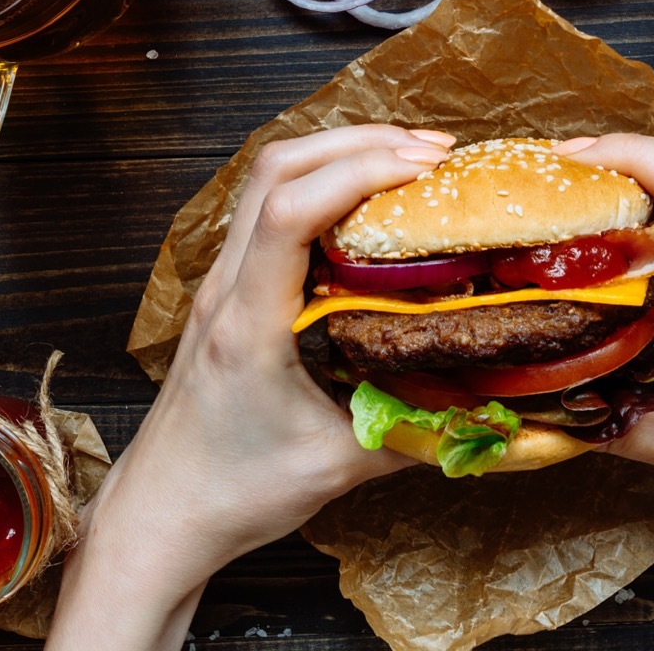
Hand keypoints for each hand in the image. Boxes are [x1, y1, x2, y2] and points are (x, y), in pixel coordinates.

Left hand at [48, 125, 455, 649]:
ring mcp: (221, 285)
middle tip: (434, 152)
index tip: (424, 169)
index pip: (288, 213)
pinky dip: (320, 183)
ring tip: (407, 157)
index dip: (358, 172)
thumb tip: (489, 404)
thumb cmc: (236, 492)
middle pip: (277, 168)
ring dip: (337, 153)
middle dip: (359, 142)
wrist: (165, 511)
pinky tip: (364, 200)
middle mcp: (227, 289)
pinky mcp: (229, 292)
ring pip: (268, 178)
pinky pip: (269, 208)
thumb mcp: (339, 466)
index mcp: (249, 324)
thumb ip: (416, 431)